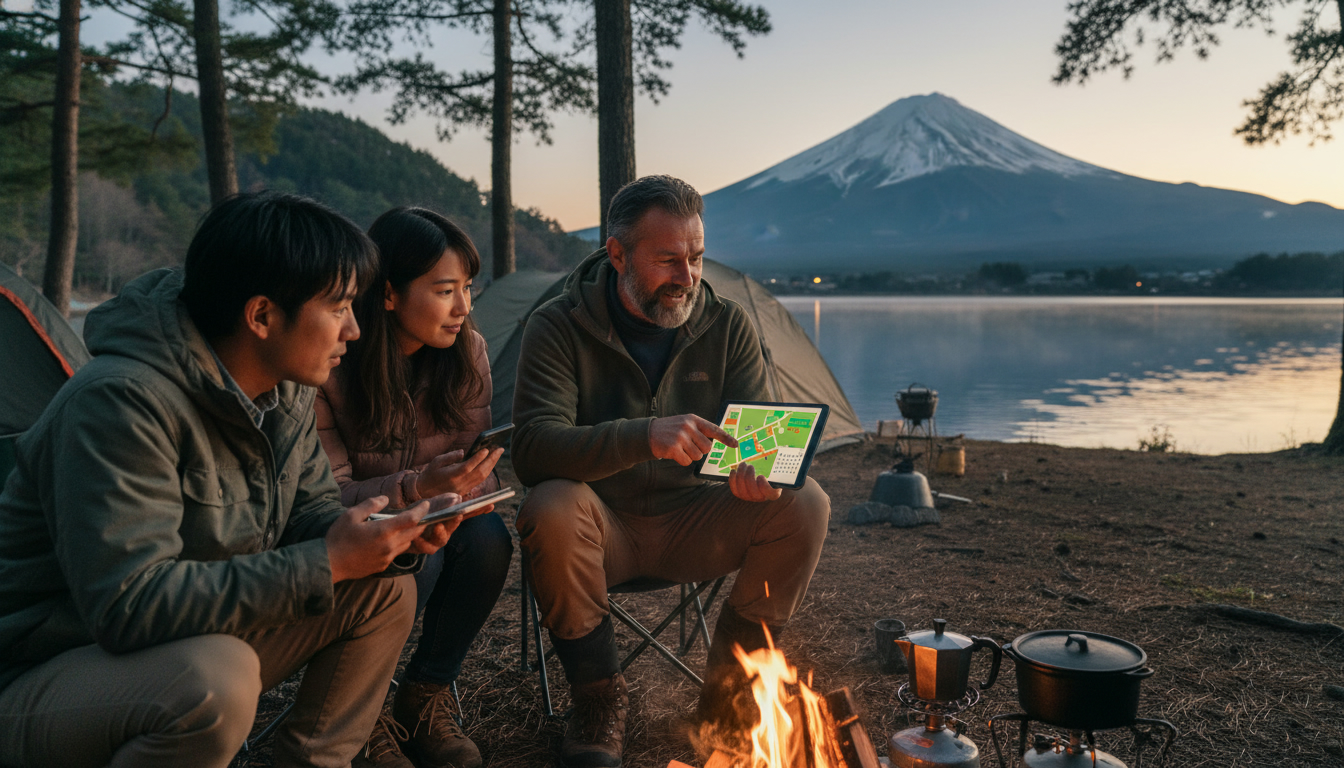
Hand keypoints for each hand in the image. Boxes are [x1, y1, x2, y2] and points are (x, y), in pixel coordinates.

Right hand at [325, 495, 458, 581]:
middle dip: (422, 522)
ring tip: (407, 525)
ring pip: (407, 543)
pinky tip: (389, 539)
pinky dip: (398, 544)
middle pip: (415, 533)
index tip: (427, 503)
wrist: (329, 565)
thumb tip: (385, 499)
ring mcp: (387, 557)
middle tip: (424, 513)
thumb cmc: (338, 538)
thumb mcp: (351, 515)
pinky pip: (397, 553)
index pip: (412, 519)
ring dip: (410, 534)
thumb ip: (371, 504)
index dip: (422, 510)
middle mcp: (390, 545)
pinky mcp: (383, 565)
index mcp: (384, 531)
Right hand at [415, 446, 504, 498]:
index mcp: (451, 476)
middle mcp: (459, 484)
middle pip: (479, 472)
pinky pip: (479, 481)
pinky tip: (491, 463)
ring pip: (482, 477)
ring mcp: (464, 489)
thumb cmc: (429, 474)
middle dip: (491, 460)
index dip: (478, 458)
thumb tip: (463, 452)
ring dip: (492, 465)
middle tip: (500, 448)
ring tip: (498, 453)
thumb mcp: (436, 462)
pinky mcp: (466, 491)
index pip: (467, 467)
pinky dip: (487, 471)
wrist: (424, 493)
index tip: (486, 449)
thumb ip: (450, 456)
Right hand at [650, 414, 737, 465]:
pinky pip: (687, 461)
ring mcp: (680, 437)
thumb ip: (700, 430)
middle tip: (689, 446)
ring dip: (690, 455)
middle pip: (707, 448)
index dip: (726, 438)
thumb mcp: (685, 423)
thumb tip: (718, 440)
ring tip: (680, 448)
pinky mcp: (673, 448)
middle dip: (700, 450)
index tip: (735, 444)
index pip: (714, 429)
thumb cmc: (671, 430)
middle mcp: (688, 426)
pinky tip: (674, 453)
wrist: (649, 433)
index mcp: (693, 419)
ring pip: (698, 456)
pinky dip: (682, 460)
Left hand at [729, 463, 781, 501]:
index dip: (764, 486)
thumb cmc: (771, 474)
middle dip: (749, 477)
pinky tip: (734, 471)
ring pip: (742, 491)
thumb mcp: (777, 472)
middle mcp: (761, 498)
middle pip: (754, 492)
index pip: (770, 494)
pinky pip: (734, 490)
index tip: (761, 476)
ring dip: (741, 475)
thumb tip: (782, 460)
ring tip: (743, 464)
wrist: (762, 480)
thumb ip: (779, 469)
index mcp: (773, 493)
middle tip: (750, 466)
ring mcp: (750, 498)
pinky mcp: (740, 495)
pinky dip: (732, 479)